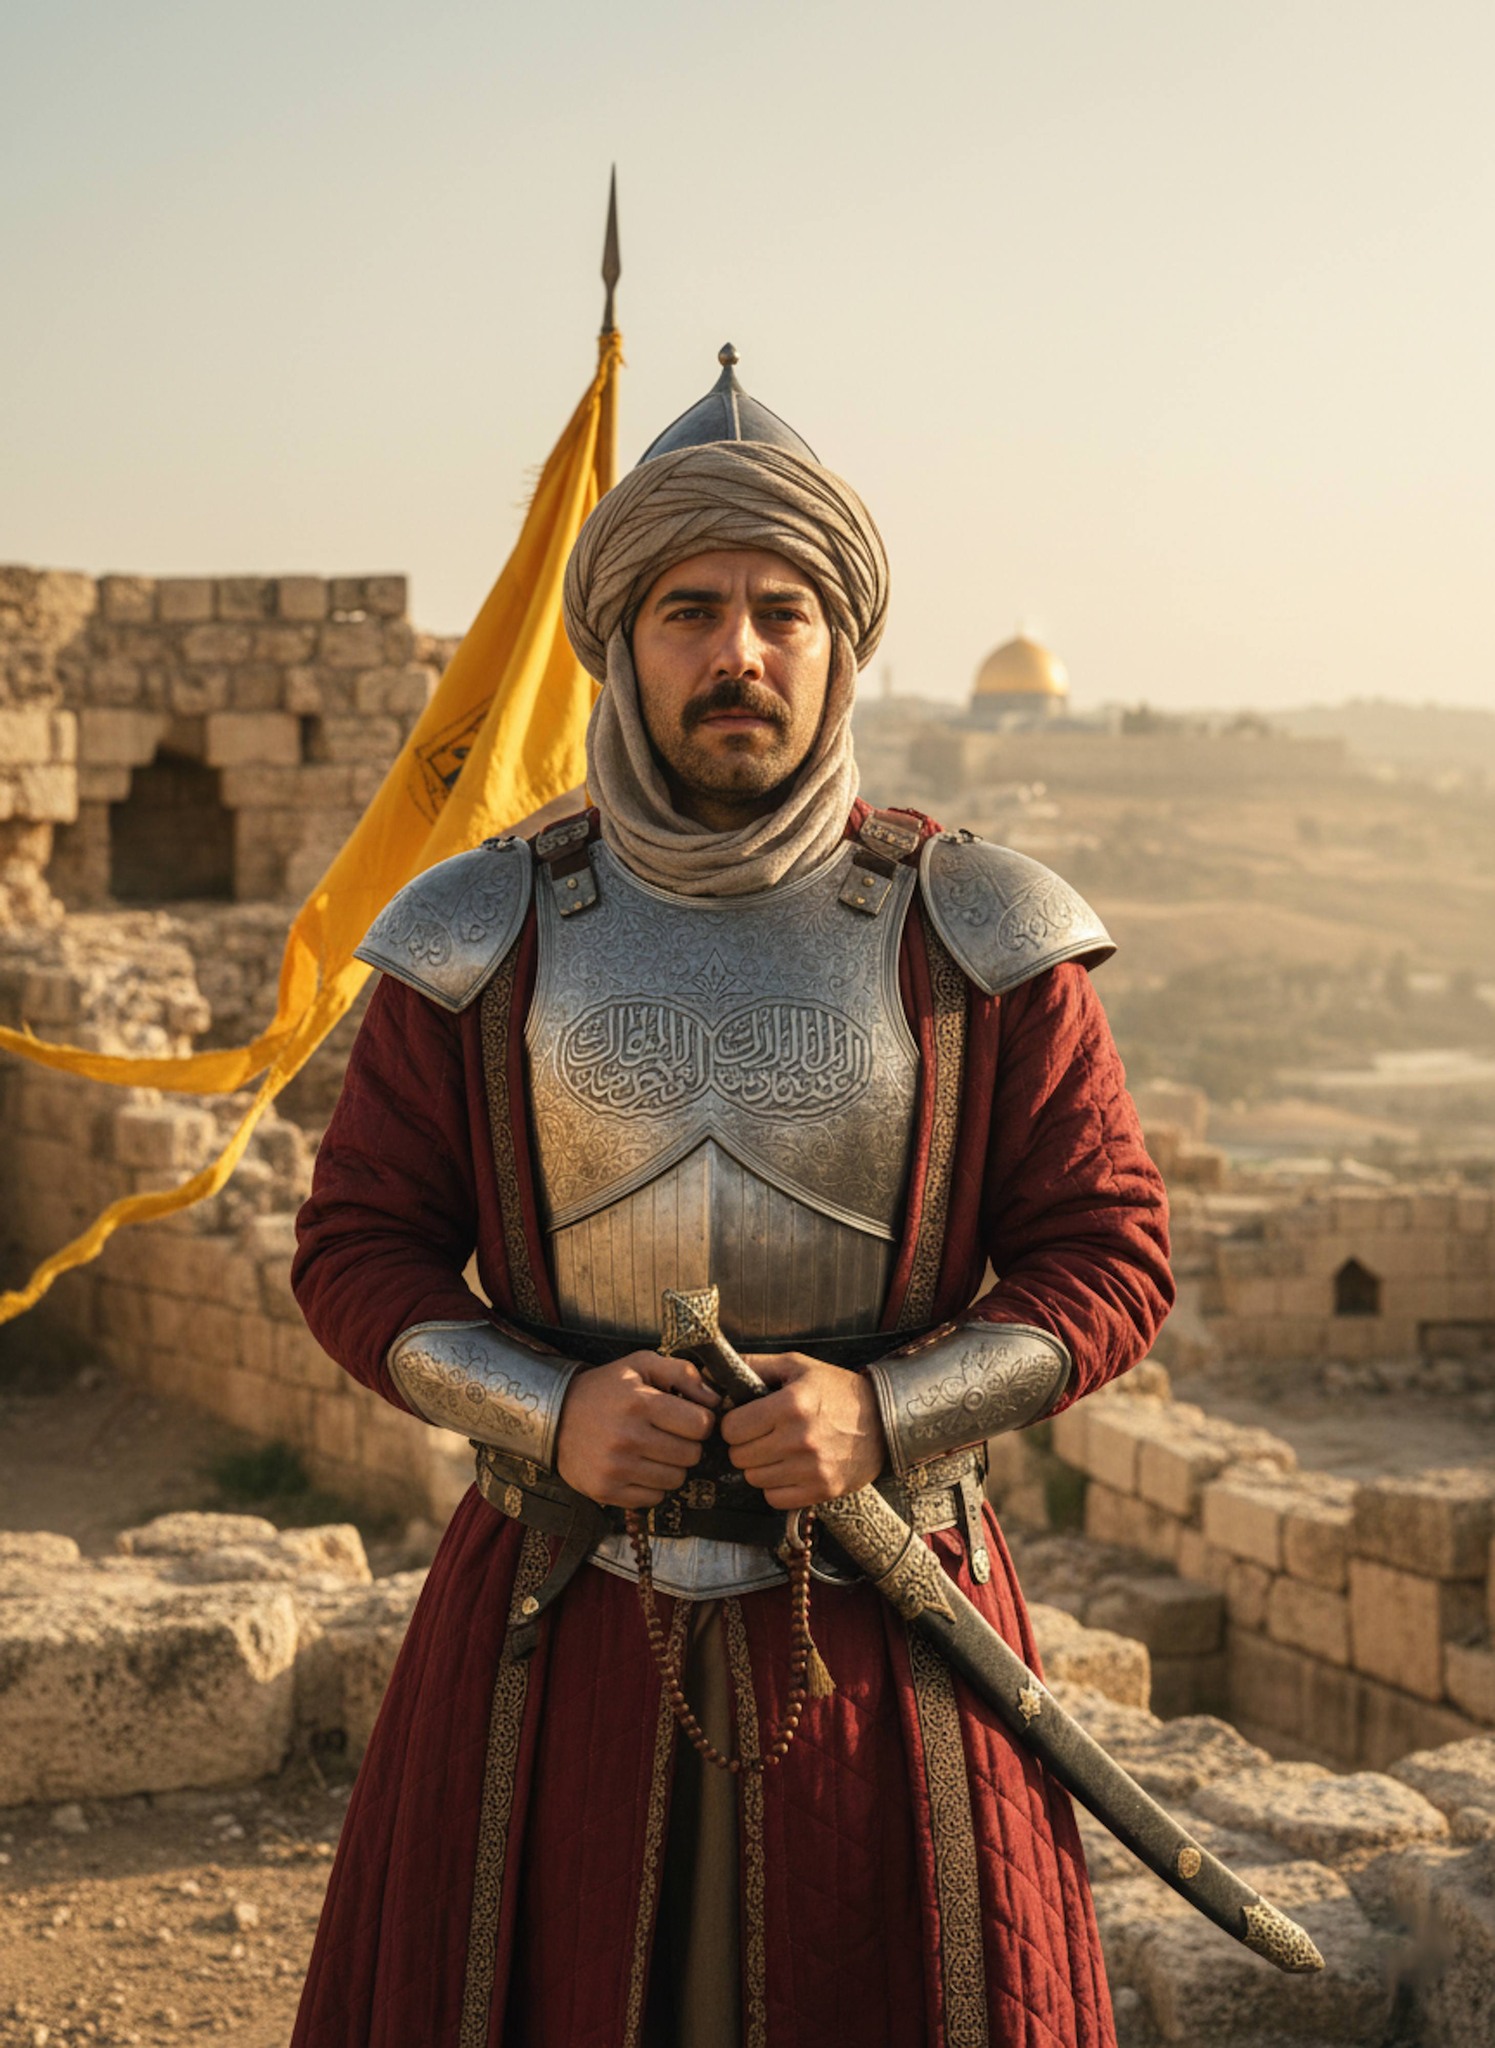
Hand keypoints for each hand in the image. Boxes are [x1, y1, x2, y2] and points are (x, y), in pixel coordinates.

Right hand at [556, 1352, 719, 1508]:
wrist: (555, 1416)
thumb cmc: (606, 1389)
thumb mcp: (641, 1364)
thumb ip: (683, 1372)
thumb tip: (715, 1400)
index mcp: (640, 1403)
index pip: (701, 1425)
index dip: (700, 1421)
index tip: (688, 1418)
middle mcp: (627, 1437)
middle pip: (691, 1455)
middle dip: (687, 1444)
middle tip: (669, 1435)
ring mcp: (615, 1468)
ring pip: (676, 1480)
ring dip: (671, 1466)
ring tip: (653, 1450)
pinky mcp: (606, 1490)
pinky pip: (654, 1498)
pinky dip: (652, 1486)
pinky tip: (638, 1467)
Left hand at [719, 1353, 885, 1508]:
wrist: (884, 1420)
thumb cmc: (836, 1390)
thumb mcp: (798, 1366)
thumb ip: (755, 1365)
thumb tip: (713, 1372)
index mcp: (791, 1404)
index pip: (732, 1427)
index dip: (733, 1423)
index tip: (745, 1420)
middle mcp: (800, 1438)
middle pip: (739, 1456)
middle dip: (743, 1445)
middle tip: (760, 1436)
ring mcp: (812, 1468)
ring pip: (754, 1478)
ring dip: (759, 1466)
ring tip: (776, 1451)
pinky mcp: (822, 1490)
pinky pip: (775, 1498)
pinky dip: (775, 1487)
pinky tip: (788, 1469)